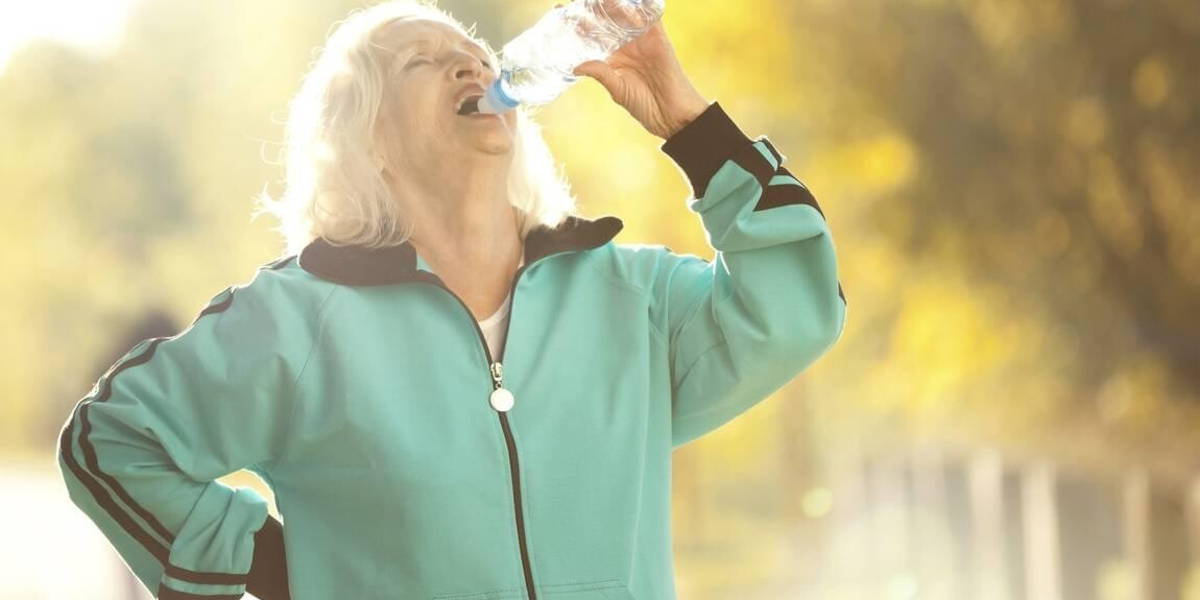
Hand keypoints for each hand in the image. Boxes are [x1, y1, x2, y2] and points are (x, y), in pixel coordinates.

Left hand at [565, 3, 709, 139]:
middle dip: (591, 8)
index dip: (578, 23)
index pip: (593, 35)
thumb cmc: (646, 106)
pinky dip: (640, 5)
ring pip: (625, 13)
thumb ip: (600, 73)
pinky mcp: (659, 37)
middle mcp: (627, 44)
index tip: (559, 11)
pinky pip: (650, 15)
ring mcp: (643, 39)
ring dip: (611, 3)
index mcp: (615, 57)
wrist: (672, 114)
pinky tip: (624, 0)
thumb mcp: (618, 89)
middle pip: (607, 19)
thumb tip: (575, 66)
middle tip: (574, 2)